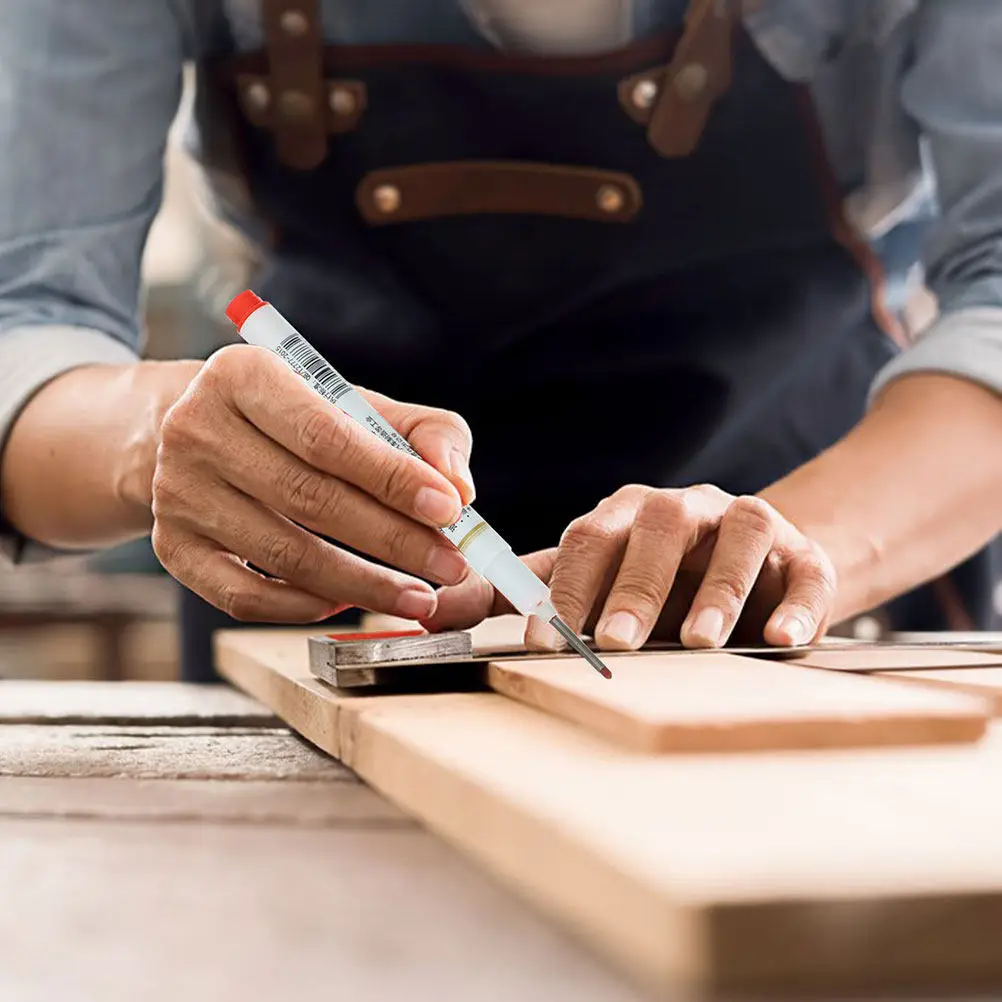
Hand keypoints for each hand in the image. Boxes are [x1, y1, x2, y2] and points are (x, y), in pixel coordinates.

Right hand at [151, 345, 474, 622]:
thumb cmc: (295, 418)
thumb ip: (423, 433)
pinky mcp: (172, 547)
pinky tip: (349, 602)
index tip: (450, 509)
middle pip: (309, 498)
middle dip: (393, 540)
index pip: (326, 436)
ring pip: (283, 555)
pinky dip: (306, 606)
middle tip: (451, 566)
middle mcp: (196, 430)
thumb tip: (459, 487)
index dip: (392, 477)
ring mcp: (176, 494)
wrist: (196, 431)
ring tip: (418, 596)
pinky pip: (245, 596)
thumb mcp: (357, 402)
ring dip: (363, 585)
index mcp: (242, 375)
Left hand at [425, 484, 835, 649]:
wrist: (755, 564)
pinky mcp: (803, 553)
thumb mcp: (594, 582)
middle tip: (615, 643)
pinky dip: (797, 602)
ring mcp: (748, 523)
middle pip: (661, 528)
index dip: (568, 587)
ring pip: (740, 535)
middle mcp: (686, 509)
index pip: (591, 537)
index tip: (545, 639)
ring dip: (718, 588)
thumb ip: (531, 593)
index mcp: (628, 514)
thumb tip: (439, 608)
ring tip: (700, 640)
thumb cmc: (658, 580)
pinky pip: (806, 570)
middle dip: (637, 585)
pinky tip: (782, 638)